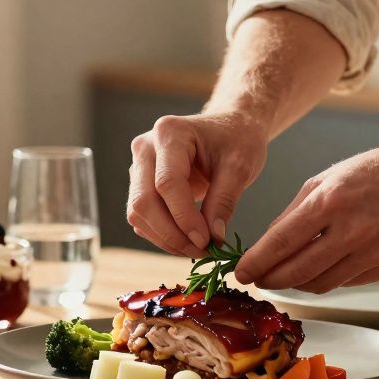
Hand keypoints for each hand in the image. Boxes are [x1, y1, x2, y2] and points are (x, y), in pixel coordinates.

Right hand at [127, 112, 267, 257]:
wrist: (230, 128)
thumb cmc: (237, 140)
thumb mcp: (240, 166)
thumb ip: (224, 200)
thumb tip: (212, 238)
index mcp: (169, 133)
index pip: (167, 183)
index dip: (184, 217)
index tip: (207, 241)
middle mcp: (145, 148)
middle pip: (144, 201)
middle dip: (171, 234)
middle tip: (203, 250)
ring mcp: (139, 166)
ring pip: (138, 213)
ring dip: (166, 239)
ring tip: (200, 248)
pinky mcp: (140, 185)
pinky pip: (143, 218)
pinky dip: (163, 235)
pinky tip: (189, 240)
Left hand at [235, 144, 378, 292]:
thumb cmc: (373, 172)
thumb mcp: (326, 179)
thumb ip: (294, 213)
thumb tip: (266, 245)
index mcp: (330, 202)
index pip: (281, 243)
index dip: (256, 263)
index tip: (241, 273)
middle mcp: (351, 232)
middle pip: (297, 272)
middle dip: (271, 280)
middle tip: (258, 280)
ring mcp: (372, 253)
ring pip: (320, 284)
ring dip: (296, 284)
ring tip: (284, 276)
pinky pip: (345, 283)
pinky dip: (325, 279)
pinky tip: (318, 269)